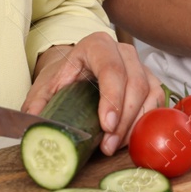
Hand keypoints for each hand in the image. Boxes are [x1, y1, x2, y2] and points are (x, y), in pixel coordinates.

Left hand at [24, 32, 164, 154]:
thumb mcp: (46, 87)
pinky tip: (128, 139)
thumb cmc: (64, 77)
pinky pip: (157, 103)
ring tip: (115, 146)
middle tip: (108, 145)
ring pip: (149, 94)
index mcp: (96, 45)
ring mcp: (140, 66)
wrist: (77, 70)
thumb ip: (38, 104)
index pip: (111, 69)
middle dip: (123, 119)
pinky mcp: (151, 82)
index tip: (106, 125)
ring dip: (135, 124)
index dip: (112, 98)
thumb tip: (34, 125)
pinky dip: (145, 123)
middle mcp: (123, 52)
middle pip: (134, 84)